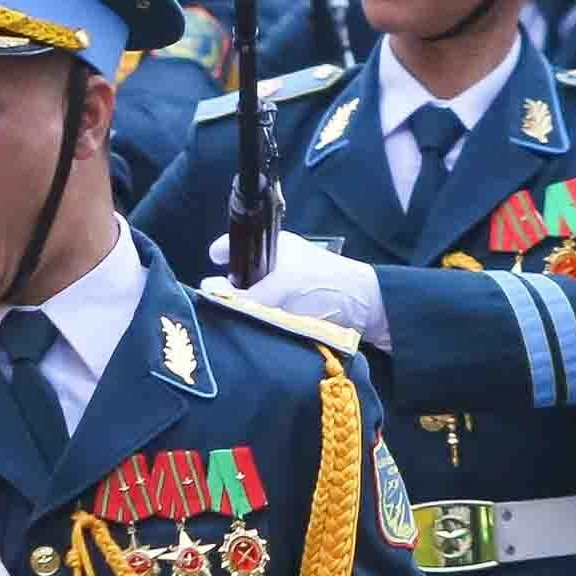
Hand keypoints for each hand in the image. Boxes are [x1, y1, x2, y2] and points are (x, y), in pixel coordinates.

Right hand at [209, 228, 386, 350]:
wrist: (370, 310)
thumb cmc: (325, 286)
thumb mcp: (279, 288)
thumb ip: (242, 294)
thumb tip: (205, 290)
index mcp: (274, 246)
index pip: (238, 243)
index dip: (221, 252)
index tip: (209, 264)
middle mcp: (277, 264)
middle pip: (241, 275)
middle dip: (229, 289)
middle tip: (216, 305)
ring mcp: (286, 288)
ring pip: (252, 299)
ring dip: (245, 310)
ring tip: (232, 323)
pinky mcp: (294, 311)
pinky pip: (267, 315)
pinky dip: (260, 322)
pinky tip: (251, 332)